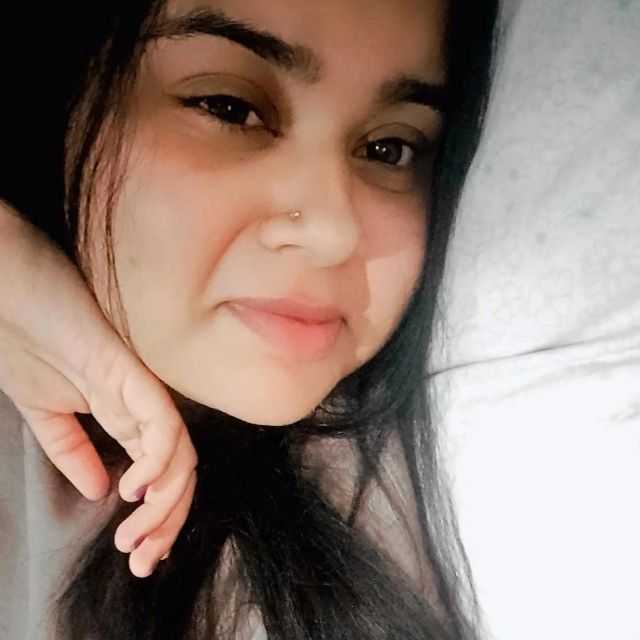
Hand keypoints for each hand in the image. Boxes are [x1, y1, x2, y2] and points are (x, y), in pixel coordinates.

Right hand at [0, 204, 196, 577]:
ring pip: (178, 451)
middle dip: (167, 521)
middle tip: (142, 561)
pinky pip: (159, 418)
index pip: (159, 471)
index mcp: (121, 412)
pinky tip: (133, 487)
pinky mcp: (124, 367)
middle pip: (179, 469)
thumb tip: (94, 490)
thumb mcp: (43, 406)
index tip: (140, 555)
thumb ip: (70, 447)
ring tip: (137, 535)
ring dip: (164, 503)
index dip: (158, 516)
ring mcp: (134, 385)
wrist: (4, 282)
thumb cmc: (22, 333)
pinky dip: (157, 458)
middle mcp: (138, 403)